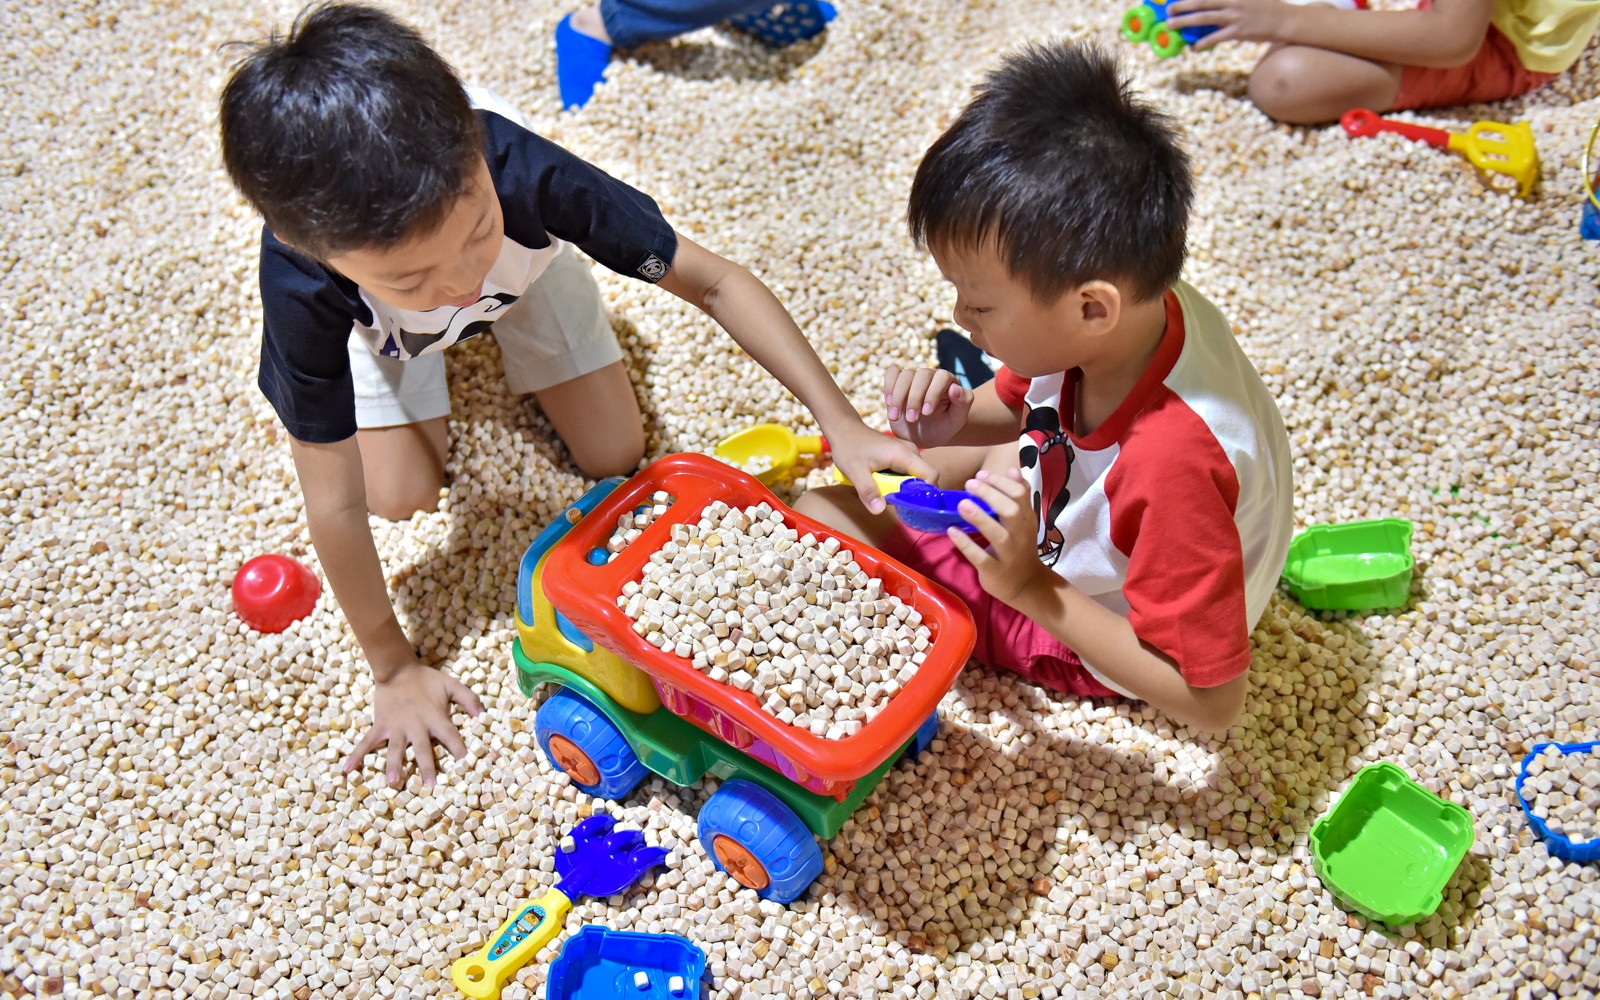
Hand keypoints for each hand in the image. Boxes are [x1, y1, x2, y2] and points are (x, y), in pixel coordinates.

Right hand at [343, 660, 483, 787]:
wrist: (397, 669)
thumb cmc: (427, 680)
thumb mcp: (451, 685)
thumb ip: (468, 698)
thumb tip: (482, 715)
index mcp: (435, 716)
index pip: (449, 735)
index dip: (458, 748)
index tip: (464, 764)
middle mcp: (415, 724)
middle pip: (422, 749)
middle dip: (426, 767)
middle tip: (430, 787)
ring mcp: (396, 727)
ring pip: (395, 749)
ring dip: (394, 766)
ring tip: (393, 782)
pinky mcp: (380, 726)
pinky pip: (366, 742)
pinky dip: (356, 755)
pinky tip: (347, 770)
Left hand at [824, 418, 938, 514]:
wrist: (844, 429)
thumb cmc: (849, 447)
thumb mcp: (855, 471)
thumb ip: (868, 491)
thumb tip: (879, 510)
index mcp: (904, 454)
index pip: (931, 475)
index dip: (926, 493)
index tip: (909, 503)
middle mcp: (911, 452)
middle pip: (924, 479)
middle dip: (909, 493)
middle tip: (888, 498)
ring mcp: (907, 452)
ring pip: (915, 477)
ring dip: (902, 488)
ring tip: (881, 488)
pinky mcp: (902, 454)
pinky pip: (907, 473)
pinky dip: (897, 482)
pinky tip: (881, 482)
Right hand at [884, 365, 973, 449]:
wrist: (924, 435)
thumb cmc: (943, 427)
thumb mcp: (957, 420)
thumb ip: (963, 403)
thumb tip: (955, 388)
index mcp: (949, 382)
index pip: (942, 377)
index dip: (933, 393)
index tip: (927, 413)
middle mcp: (931, 376)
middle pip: (922, 375)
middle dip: (915, 398)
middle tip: (912, 419)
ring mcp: (914, 377)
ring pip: (905, 375)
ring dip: (898, 396)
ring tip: (895, 417)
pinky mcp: (898, 382)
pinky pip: (892, 373)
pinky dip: (888, 386)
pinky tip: (888, 403)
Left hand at [946, 468, 1052, 606]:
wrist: (1026, 585)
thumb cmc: (1019, 548)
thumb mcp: (1024, 522)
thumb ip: (1019, 497)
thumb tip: (1013, 469)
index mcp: (1027, 520)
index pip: (1021, 494)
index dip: (1001, 482)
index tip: (981, 474)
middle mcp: (1020, 535)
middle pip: (1012, 511)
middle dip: (991, 495)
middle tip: (969, 484)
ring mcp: (1008, 554)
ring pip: (997, 534)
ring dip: (979, 518)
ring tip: (961, 504)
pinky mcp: (995, 571)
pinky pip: (980, 557)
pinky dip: (966, 544)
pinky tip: (953, 532)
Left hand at [1164, 0, 1302, 49]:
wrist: (1285, 19)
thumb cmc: (1267, 6)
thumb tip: (1217, 4)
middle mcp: (1233, 1)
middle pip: (1202, 2)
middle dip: (1182, 5)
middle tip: (1168, 9)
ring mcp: (1235, 16)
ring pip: (1204, 18)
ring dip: (1185, 21)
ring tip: (1170, 25)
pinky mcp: (1238, 31)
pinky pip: (1216, 37)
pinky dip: (1203, 42)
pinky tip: (1194, 47)